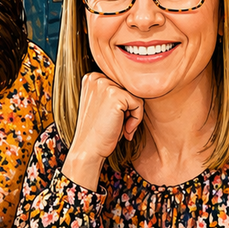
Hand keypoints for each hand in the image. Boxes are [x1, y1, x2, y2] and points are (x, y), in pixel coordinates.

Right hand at [61, 72, 144, 190]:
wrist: (88, 149)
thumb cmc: (98, 131)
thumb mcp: (102, 105)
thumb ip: (114, 92)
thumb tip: (140, 86)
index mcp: (91, 78)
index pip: (120, 85)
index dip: (122, 104)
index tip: (113, 119)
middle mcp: (96, 78)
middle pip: (128, 88)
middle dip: (128, 109)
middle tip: (118, 125)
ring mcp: (105, 85)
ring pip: (135, 95)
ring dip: (133, 115)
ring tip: (121, 128)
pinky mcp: (115, 95)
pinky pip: (139, 103)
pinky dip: (136, 119)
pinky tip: (124, 130)